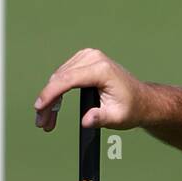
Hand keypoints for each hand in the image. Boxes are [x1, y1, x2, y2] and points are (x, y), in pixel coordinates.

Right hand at [33, 47, 153, 132]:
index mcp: (101, 70)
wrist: (142, 100)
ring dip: (50, 99)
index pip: (68, 80)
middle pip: (60, 79)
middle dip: (48, 102)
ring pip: (58, 77)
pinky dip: (57, 92)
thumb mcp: (118, 118)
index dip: (51, 93)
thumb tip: (86, 121)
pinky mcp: (83, 60)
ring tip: (47, 121)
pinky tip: (53, 108)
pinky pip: (63, 75)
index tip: (40, 108)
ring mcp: (87, 56)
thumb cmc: (131, 109)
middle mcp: (93, 58)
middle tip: (42, 124)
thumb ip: (101, 119)